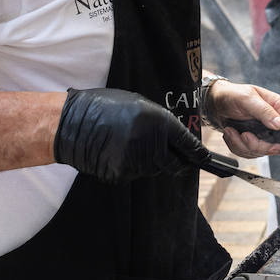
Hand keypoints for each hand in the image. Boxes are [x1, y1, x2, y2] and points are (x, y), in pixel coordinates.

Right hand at [54, 88, 205, 181]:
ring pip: (154, 169)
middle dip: (175, 161)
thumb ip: (161, 124)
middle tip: (171, 156)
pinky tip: (119, 152)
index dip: (198, 154)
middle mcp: (152, 144)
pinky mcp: (122, 173)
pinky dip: (132, 166)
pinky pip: (135, 174)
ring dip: (151, 162)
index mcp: (159, 123)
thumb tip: (176, 140)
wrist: (73, 122)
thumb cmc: (107, 107)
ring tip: (132, 145)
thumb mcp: (140, 106)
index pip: (187, 144)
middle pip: (174, 164)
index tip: (205, 159)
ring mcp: (136, 161)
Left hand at [208, 79, 279, 158]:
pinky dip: (237, 147)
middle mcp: (275, 122)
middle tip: (244, 134)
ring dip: (243, 145)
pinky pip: (249, 154)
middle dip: (257, 144)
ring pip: (261, 152)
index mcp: (279, 108)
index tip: (266, 138)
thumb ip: (265, 111)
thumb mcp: (248, 98)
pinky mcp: (254, 141)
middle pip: (278, 146)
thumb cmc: (233, 95)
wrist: (217, 102)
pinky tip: (232, 134)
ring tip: (233, 131)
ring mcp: (265, 134)